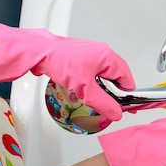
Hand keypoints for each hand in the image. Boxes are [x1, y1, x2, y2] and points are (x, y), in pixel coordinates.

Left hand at [0, 18, 135, 120]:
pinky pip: (92, 72)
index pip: (126, 77)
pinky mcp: (80, 57)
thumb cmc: (61, 63)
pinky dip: (92, 82)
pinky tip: (84, 91)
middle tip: (110, 105)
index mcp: (108, 57)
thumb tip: (116, 114)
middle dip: (114, 92)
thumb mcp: (85, 89)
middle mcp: (102, 53)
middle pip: (116, 76)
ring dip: (102, 87)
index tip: (125, 106)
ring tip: (96, 99)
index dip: (127, 93)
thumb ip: (103, 103)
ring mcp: (90, 54)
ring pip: (103, 74)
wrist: (38, 51)